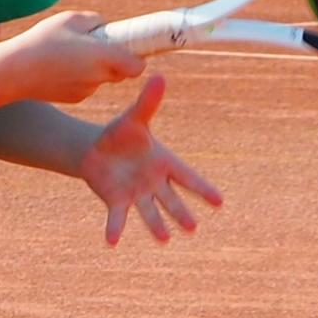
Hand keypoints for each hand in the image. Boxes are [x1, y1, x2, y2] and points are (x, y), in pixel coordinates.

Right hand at [0, 9, 146, 106]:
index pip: (137, 65)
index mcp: (102, 56)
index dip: (136, 57)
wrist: (14, 72)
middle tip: (97, 45)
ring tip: (70, 54)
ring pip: (101, 78)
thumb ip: (94, 20)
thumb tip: (105, 27)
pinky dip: (80, 77)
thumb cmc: (42, 41)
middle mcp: (98, 77)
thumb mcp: (69, 19)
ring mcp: (87, 90)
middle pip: (121, 72)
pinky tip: (60, 67)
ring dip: (95, 68)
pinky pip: (86, 85)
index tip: (128, 46)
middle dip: (115, 60)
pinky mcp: (74, 98)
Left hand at [78, 75, 220, 246]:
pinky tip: (112, 242)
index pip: (187, 176)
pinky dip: (115, 228)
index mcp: (164, 162)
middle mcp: (154, 182)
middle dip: (181, 212)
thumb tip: (160, 76)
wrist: (97, 150)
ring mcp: (136, 194)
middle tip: (192, 228)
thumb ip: (148, 102)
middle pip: (171, 199)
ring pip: (149, 211)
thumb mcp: (134, 118)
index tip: (219, 202)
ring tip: (165, 239)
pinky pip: (118, 217)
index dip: (202, 189)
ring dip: (156, 225)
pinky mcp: (117, 201)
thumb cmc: (121, 133)